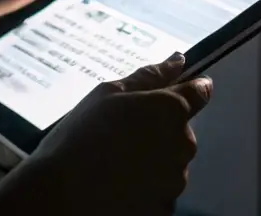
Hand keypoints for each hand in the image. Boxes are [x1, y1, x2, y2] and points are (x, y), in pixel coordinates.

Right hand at [0, 54, 211, 215]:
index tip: (170, 94)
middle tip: (119, 134)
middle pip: (180, 131)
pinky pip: (160, 192)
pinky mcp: (166, 209)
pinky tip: (118, 184)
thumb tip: (178, 60)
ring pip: (170, 163)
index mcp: (170, 109)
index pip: (199, 92)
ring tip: (113, 162)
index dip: (187, 90)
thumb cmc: (81, 138)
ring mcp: (175, 181)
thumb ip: (150, 76)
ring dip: (151, 160)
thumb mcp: (108, 93)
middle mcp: (182, 145)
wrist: (61, 195)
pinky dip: (145, 188)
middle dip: (158, 130)